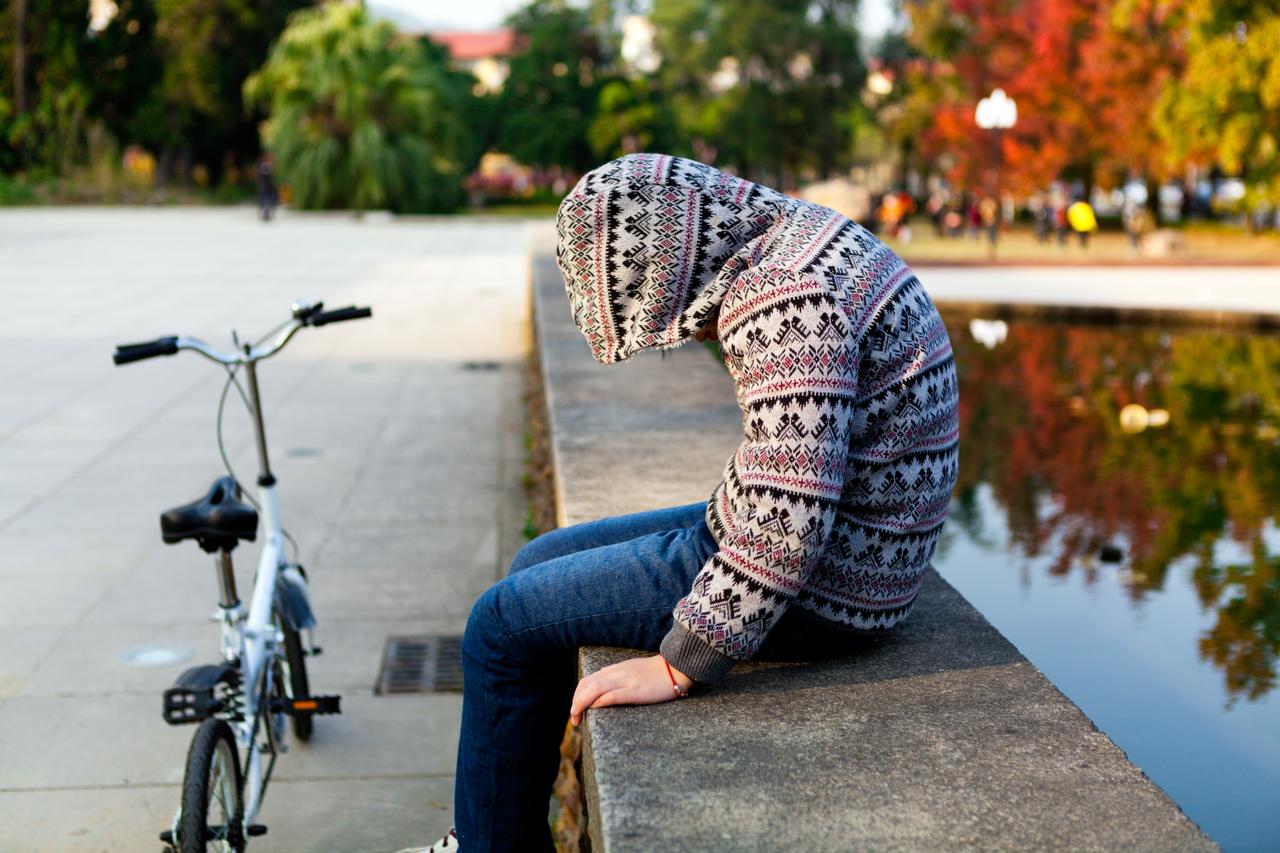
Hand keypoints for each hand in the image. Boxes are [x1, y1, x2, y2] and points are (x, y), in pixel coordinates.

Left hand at [570, 655, 692, 726]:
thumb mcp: (630, 672)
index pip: (587, 681)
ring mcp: (625, 681)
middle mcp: (616, 674)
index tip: (576, 710)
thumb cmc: (655, 673)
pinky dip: (600, 701)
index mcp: (614, 670)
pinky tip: (594, 709)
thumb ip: (616, 679)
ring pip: (595, 689)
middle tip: (574, 720)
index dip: (577, 696)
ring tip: (577, 718)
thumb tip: (602, 692)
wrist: (675, 667)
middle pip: (586, 685)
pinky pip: (613, 694)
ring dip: (581, 704)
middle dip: (575, 703)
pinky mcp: (635, 691)